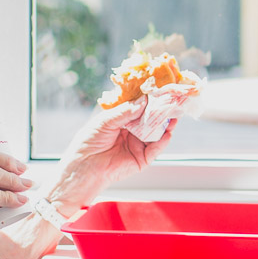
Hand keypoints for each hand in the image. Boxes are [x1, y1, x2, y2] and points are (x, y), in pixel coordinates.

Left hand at [48, 101, 176, 211]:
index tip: (159, 90)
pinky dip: (163, 140)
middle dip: (161, 110)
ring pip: (156, 132)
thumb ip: (126, 111)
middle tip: (171, 100)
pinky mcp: (142, 159)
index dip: (149, 100)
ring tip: (173, 113)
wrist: (84, 168)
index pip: (139, 108)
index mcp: (122, 121)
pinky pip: (156, 148)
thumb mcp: (106, 121)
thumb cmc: (88, 143)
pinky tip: (168, 132)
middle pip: (151, 119)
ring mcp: (138, 145)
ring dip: (166, 123)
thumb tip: (144, 101)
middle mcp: (132, 132)